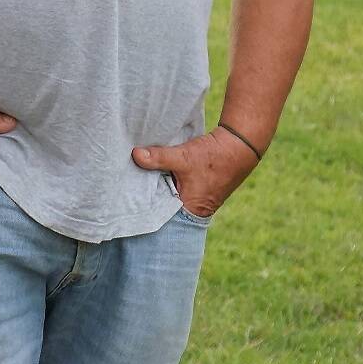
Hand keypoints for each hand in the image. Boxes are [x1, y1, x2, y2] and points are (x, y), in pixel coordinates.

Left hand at [131, 127, 259, 218]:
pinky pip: (173, 189)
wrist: (239, 146)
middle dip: (146, 199)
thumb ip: (159, 157)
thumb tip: (135, 155)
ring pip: (167, 197)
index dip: (144, 210)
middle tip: (123, 190)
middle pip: (162, 208)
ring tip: (132, 181)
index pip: (161, 217)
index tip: (125, 202)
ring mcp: (194, 200)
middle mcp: (193, 210)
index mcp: (191, 211)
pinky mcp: (194, 188)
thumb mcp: (183, 157)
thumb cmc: (214, 158)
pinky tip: (149, 174)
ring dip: (155, 189)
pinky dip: (164, 183)